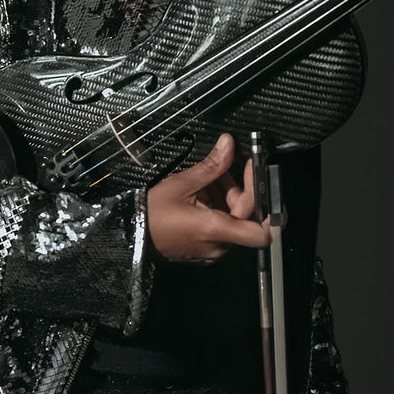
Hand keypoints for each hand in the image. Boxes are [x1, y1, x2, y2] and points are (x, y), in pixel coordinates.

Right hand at [147, 133, 268, 265]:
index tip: (252, 174)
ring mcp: (212, 249)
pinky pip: (222, 227)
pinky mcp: (205, 249)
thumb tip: (229, 144)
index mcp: (215, 229)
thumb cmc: (152, 214)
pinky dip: (218, 208)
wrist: (131, 236)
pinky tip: (202, 192)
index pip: (261, 231)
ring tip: (207, 179)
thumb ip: (212, 166)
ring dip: (227, 196)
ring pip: (234, 220)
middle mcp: (218, 245)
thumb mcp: (182, 184)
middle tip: (223, 169)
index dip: (263, 200)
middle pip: (246, 217)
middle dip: (239, 190)